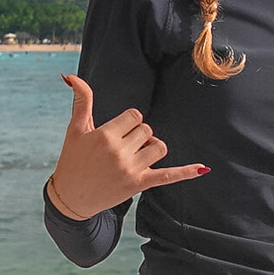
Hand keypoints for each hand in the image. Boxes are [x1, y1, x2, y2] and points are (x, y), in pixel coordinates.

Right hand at [46, 75, 207, 221]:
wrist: (70, 198)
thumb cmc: (72, 161)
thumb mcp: (75, 129)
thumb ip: (81, 100)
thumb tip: (71, 76)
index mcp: (105, 135)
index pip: (134, 116)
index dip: (128, 122)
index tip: (117, 132)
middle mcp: (119, 152)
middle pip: (146, 130)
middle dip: (137, 135)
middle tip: (120, 148)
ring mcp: (131, 170)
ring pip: (158, 147)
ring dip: (150, 148)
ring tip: (134, 155)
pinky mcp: (139, 184)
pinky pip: (168, 176)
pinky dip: (186, 172)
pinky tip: (202, 168)